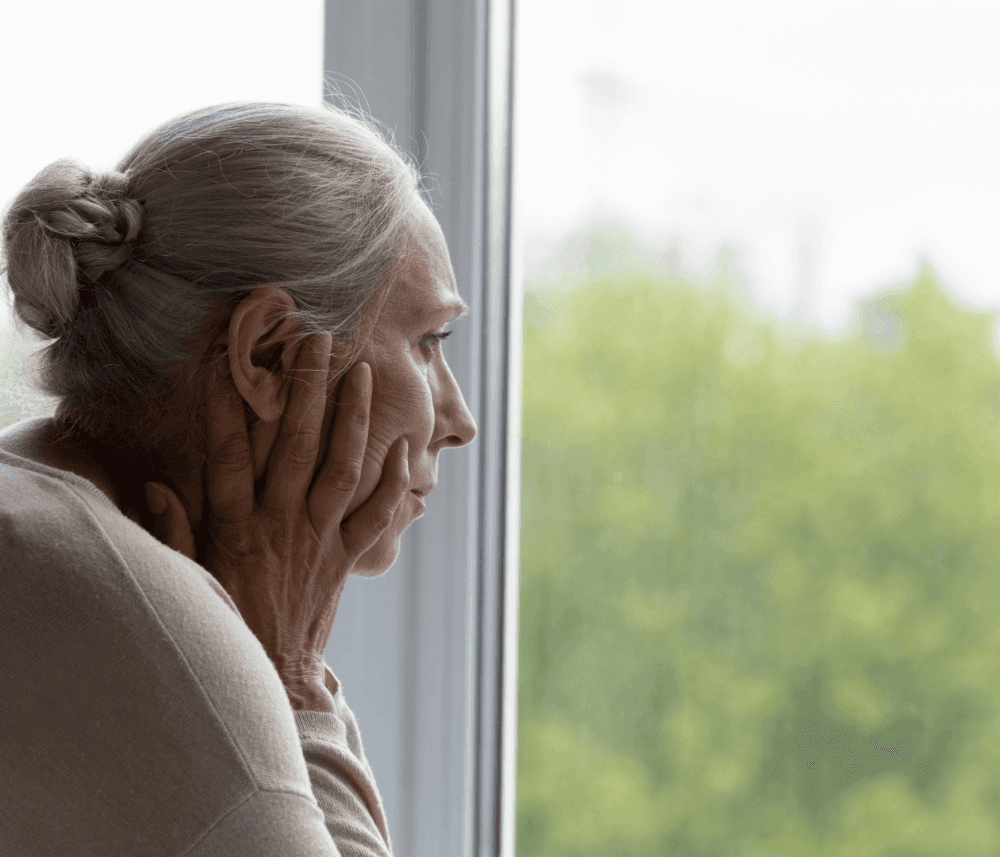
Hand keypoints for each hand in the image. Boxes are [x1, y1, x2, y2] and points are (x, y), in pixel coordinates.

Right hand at [144, 334, 409, 708]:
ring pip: (340, 468)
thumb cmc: (226, 624)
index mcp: (235, 527)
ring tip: (361, 373)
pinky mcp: (346, 556)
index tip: (227, 363)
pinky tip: (403, 450)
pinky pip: (375, 516)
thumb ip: (172, 533)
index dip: (226, 407)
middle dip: (306, 390)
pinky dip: (394, 484)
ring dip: (352, 419)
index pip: (228, 455)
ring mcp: (319, 539)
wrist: (273, 675)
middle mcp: (281, 524)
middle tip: (316, 341)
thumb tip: (158, 485)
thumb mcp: (187, 581)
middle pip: (296, 446)